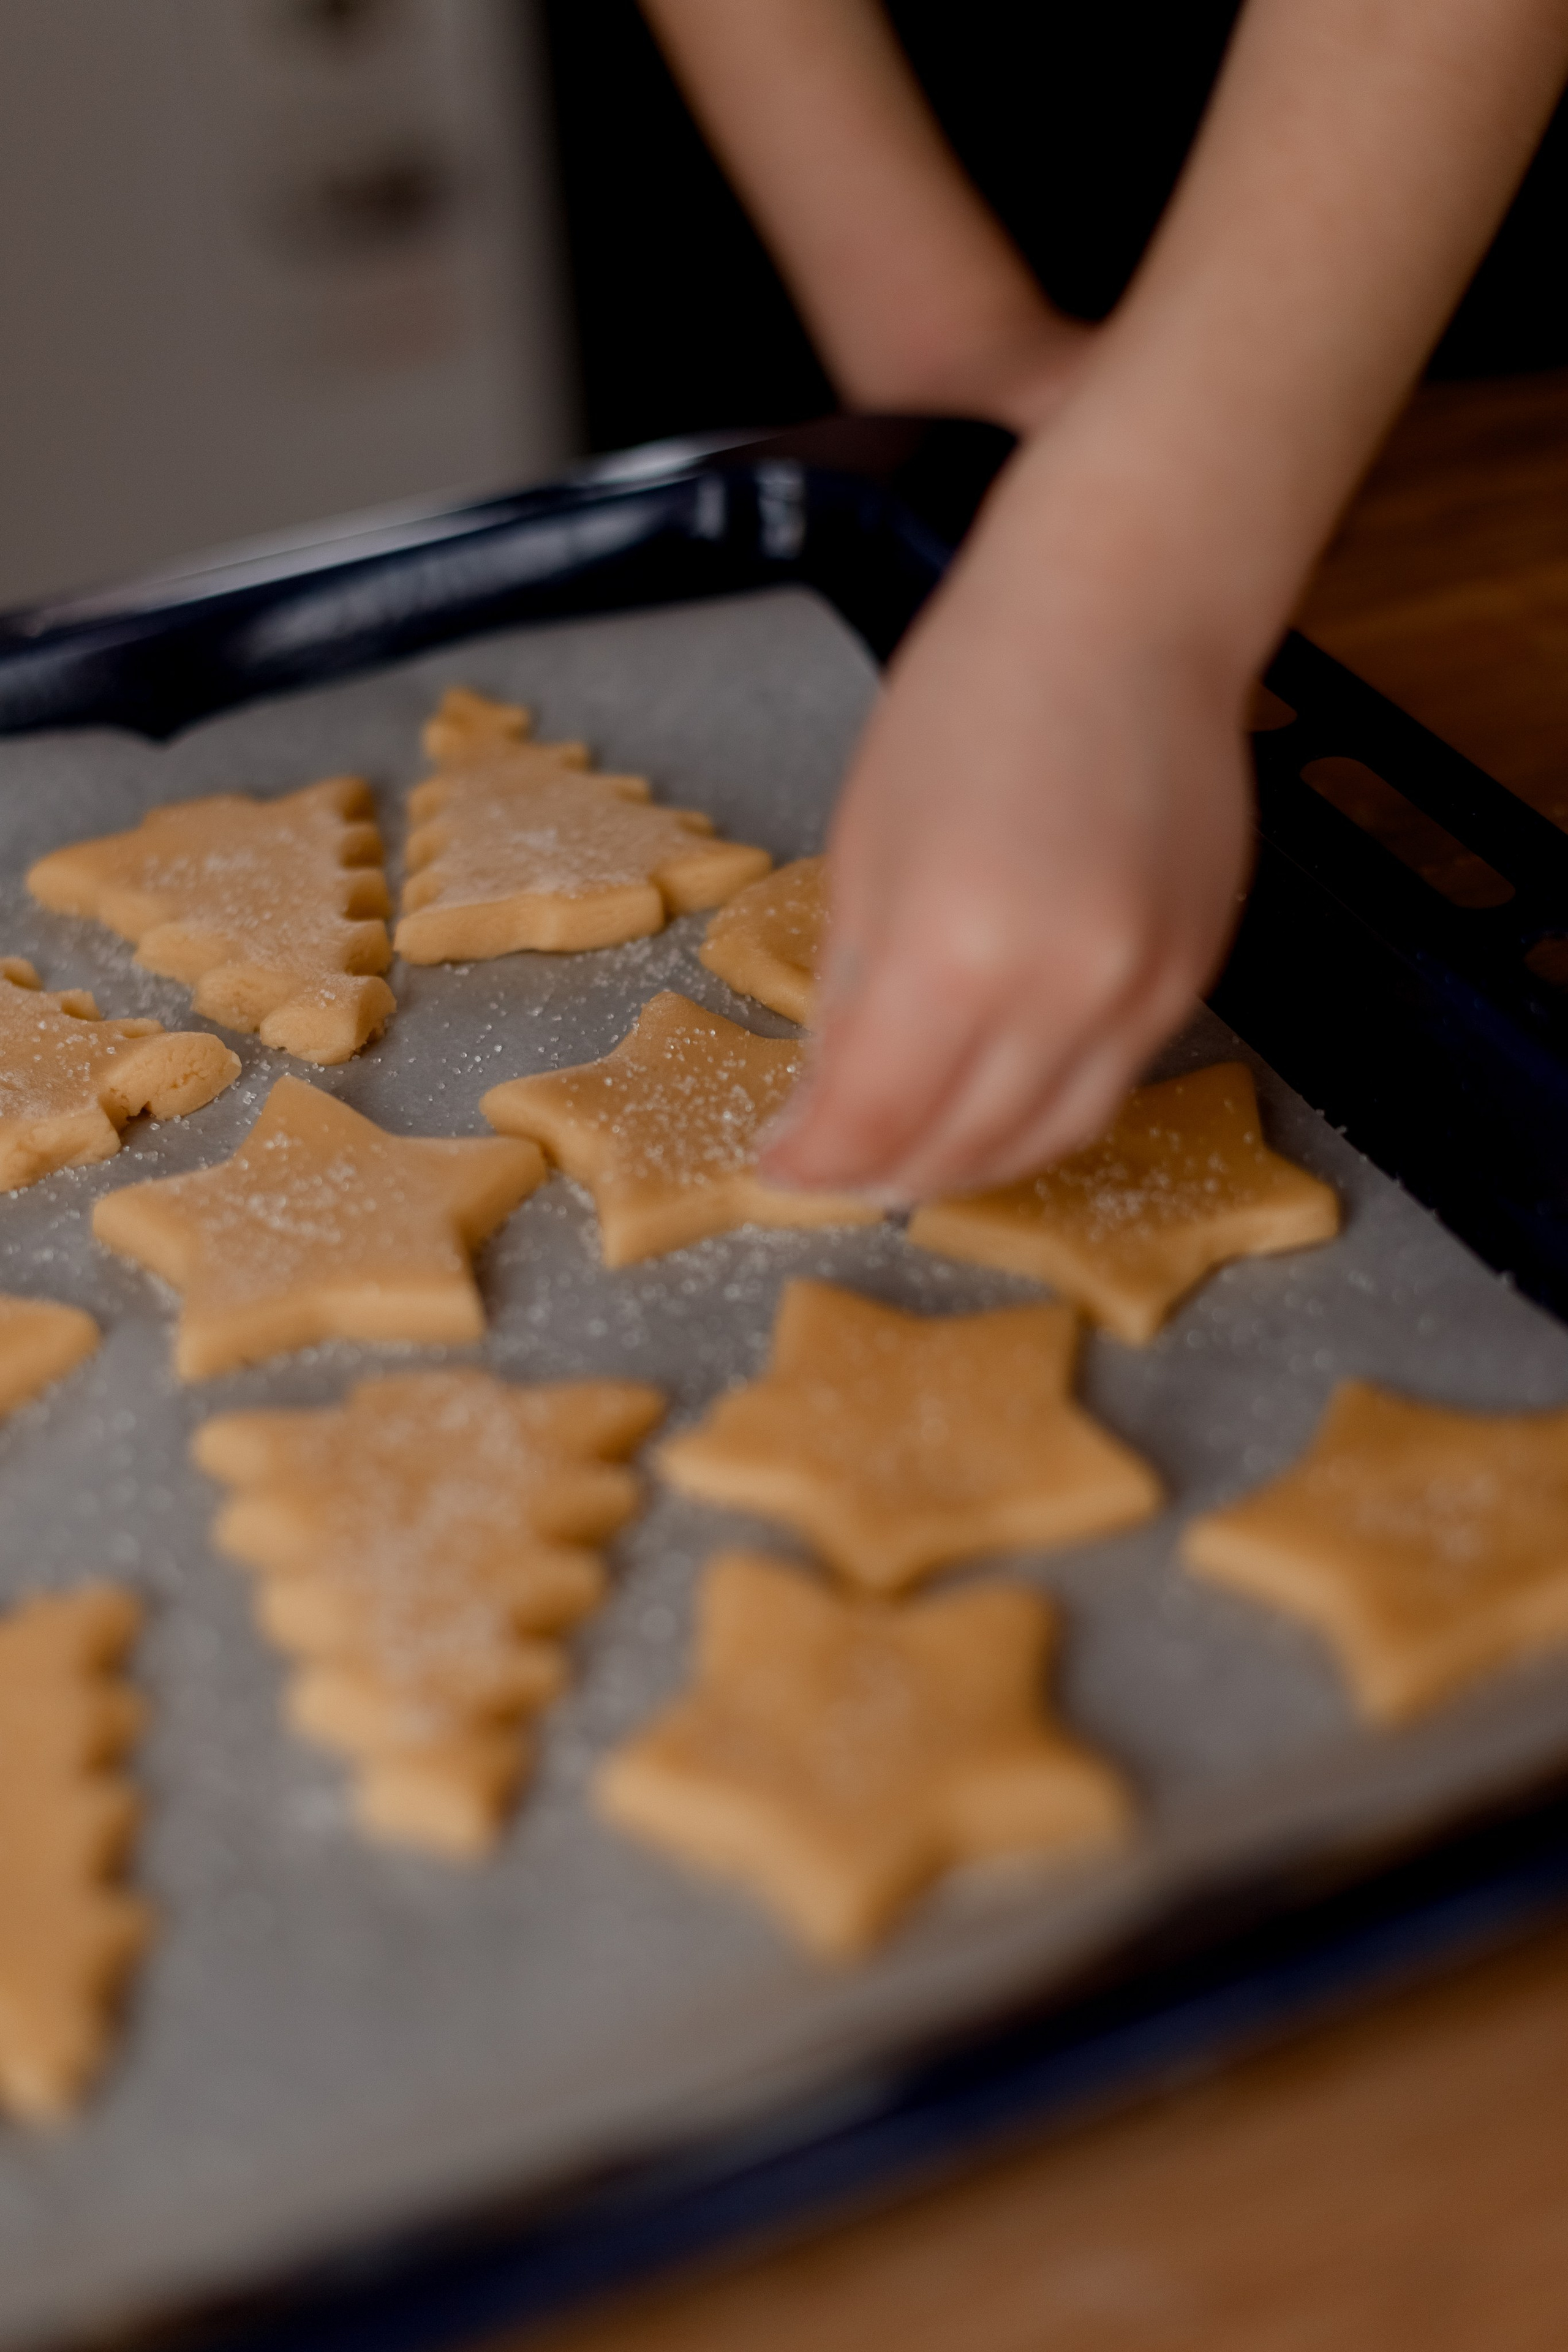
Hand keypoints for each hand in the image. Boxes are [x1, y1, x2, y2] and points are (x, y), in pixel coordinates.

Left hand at [759, 452, 1255, 1201]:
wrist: (1124, 614)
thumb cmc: (974, 699)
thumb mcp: (864, 850)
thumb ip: (850, 994)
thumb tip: (833, 1101)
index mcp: (952, 949)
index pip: (871, 1118)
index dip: (814, 1160)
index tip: (779, 1163)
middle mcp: (1060, 988)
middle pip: (957, 1148)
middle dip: (878, 1176)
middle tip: (831, 1174)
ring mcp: (1141, 990)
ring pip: (1044, 1138)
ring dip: (964, 1165)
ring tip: (904, 1161)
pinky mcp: (1190, 975)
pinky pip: (1106, 1087)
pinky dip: (1038, 1114)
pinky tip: (989, 1103)